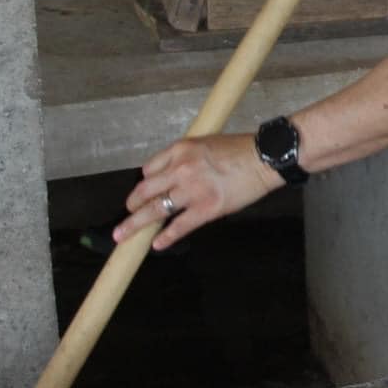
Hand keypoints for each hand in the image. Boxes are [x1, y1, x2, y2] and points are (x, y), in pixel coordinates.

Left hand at [113, 133, 282, 251]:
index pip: (149, 169)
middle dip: (132, 204)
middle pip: (145, 190)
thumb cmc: (241, 149)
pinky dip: (166, 237)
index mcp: (179, 150)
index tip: (145, 190)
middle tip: (127, 212)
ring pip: (154, 210)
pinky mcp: (206, 209)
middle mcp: (180, 169)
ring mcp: (192, 191)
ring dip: (135, 224)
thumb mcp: (206, 143)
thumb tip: (177, 175)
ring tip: (123, 235)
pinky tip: (156, 244)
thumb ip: (187, 158)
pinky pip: (179, 226)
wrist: (265, 158)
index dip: (145, 182)